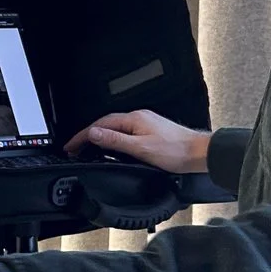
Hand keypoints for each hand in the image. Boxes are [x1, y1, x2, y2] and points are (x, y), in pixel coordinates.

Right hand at [64, 109, 210, 173]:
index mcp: (134, 119)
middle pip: (106, 124)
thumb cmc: (176, 151)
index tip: (71, 145)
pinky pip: (125, 132)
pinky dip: (113, 139)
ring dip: (100, 137)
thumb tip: (94, 133)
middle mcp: (139, 118)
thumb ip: (115, 140)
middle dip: (88, 135)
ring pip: (116, 128)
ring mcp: (146, 124)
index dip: (83, 135)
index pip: (100, 125)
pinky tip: (113, 147)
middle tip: (75, 148)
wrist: (199, 154)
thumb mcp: (141, 148)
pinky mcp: (151, 132)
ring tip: (88, 148)